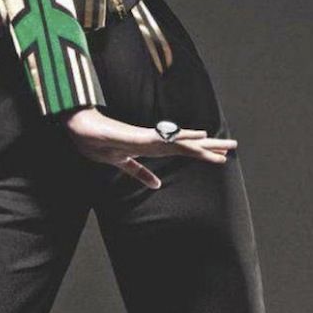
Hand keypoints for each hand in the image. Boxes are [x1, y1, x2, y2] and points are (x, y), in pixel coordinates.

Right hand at [59, 107, 236, 188]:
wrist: (79, 127)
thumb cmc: (96, 141)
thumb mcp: (122, 163)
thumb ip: (140, 173)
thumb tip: (157, 186)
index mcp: (150, 147)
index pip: (181, 150)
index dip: (200, 153)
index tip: (219, 155)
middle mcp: (153, 140)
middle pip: (188, 145)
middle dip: (210, 147)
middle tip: (233, 146)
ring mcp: (148, 137)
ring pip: (182, 142)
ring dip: (204, 145)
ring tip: (225, 146)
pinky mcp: (140, 136)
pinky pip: (165, 138)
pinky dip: (183, 137)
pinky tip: (198, 136)